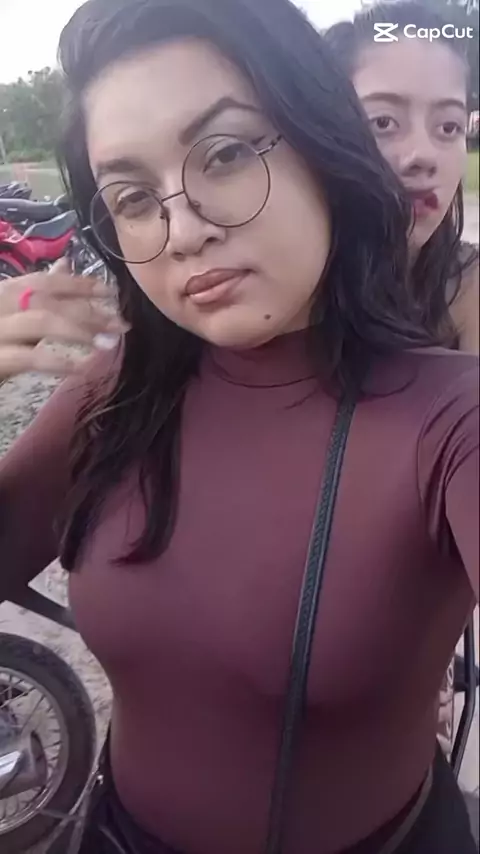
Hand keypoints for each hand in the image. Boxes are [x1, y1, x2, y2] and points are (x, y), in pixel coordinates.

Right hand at [0, 260, 126, 380]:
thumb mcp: (12, 315)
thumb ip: (37, 295)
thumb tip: (66, 266)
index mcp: (1, 293)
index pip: (43, 281)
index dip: (77, 284)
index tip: (109, 291)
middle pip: (47, 300)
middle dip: (87, 310)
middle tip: (119, 325)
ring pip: (41, 321)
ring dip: (79, 331)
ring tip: (107, 344)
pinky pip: (29, 358)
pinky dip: (58, 363)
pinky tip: (80, 368)